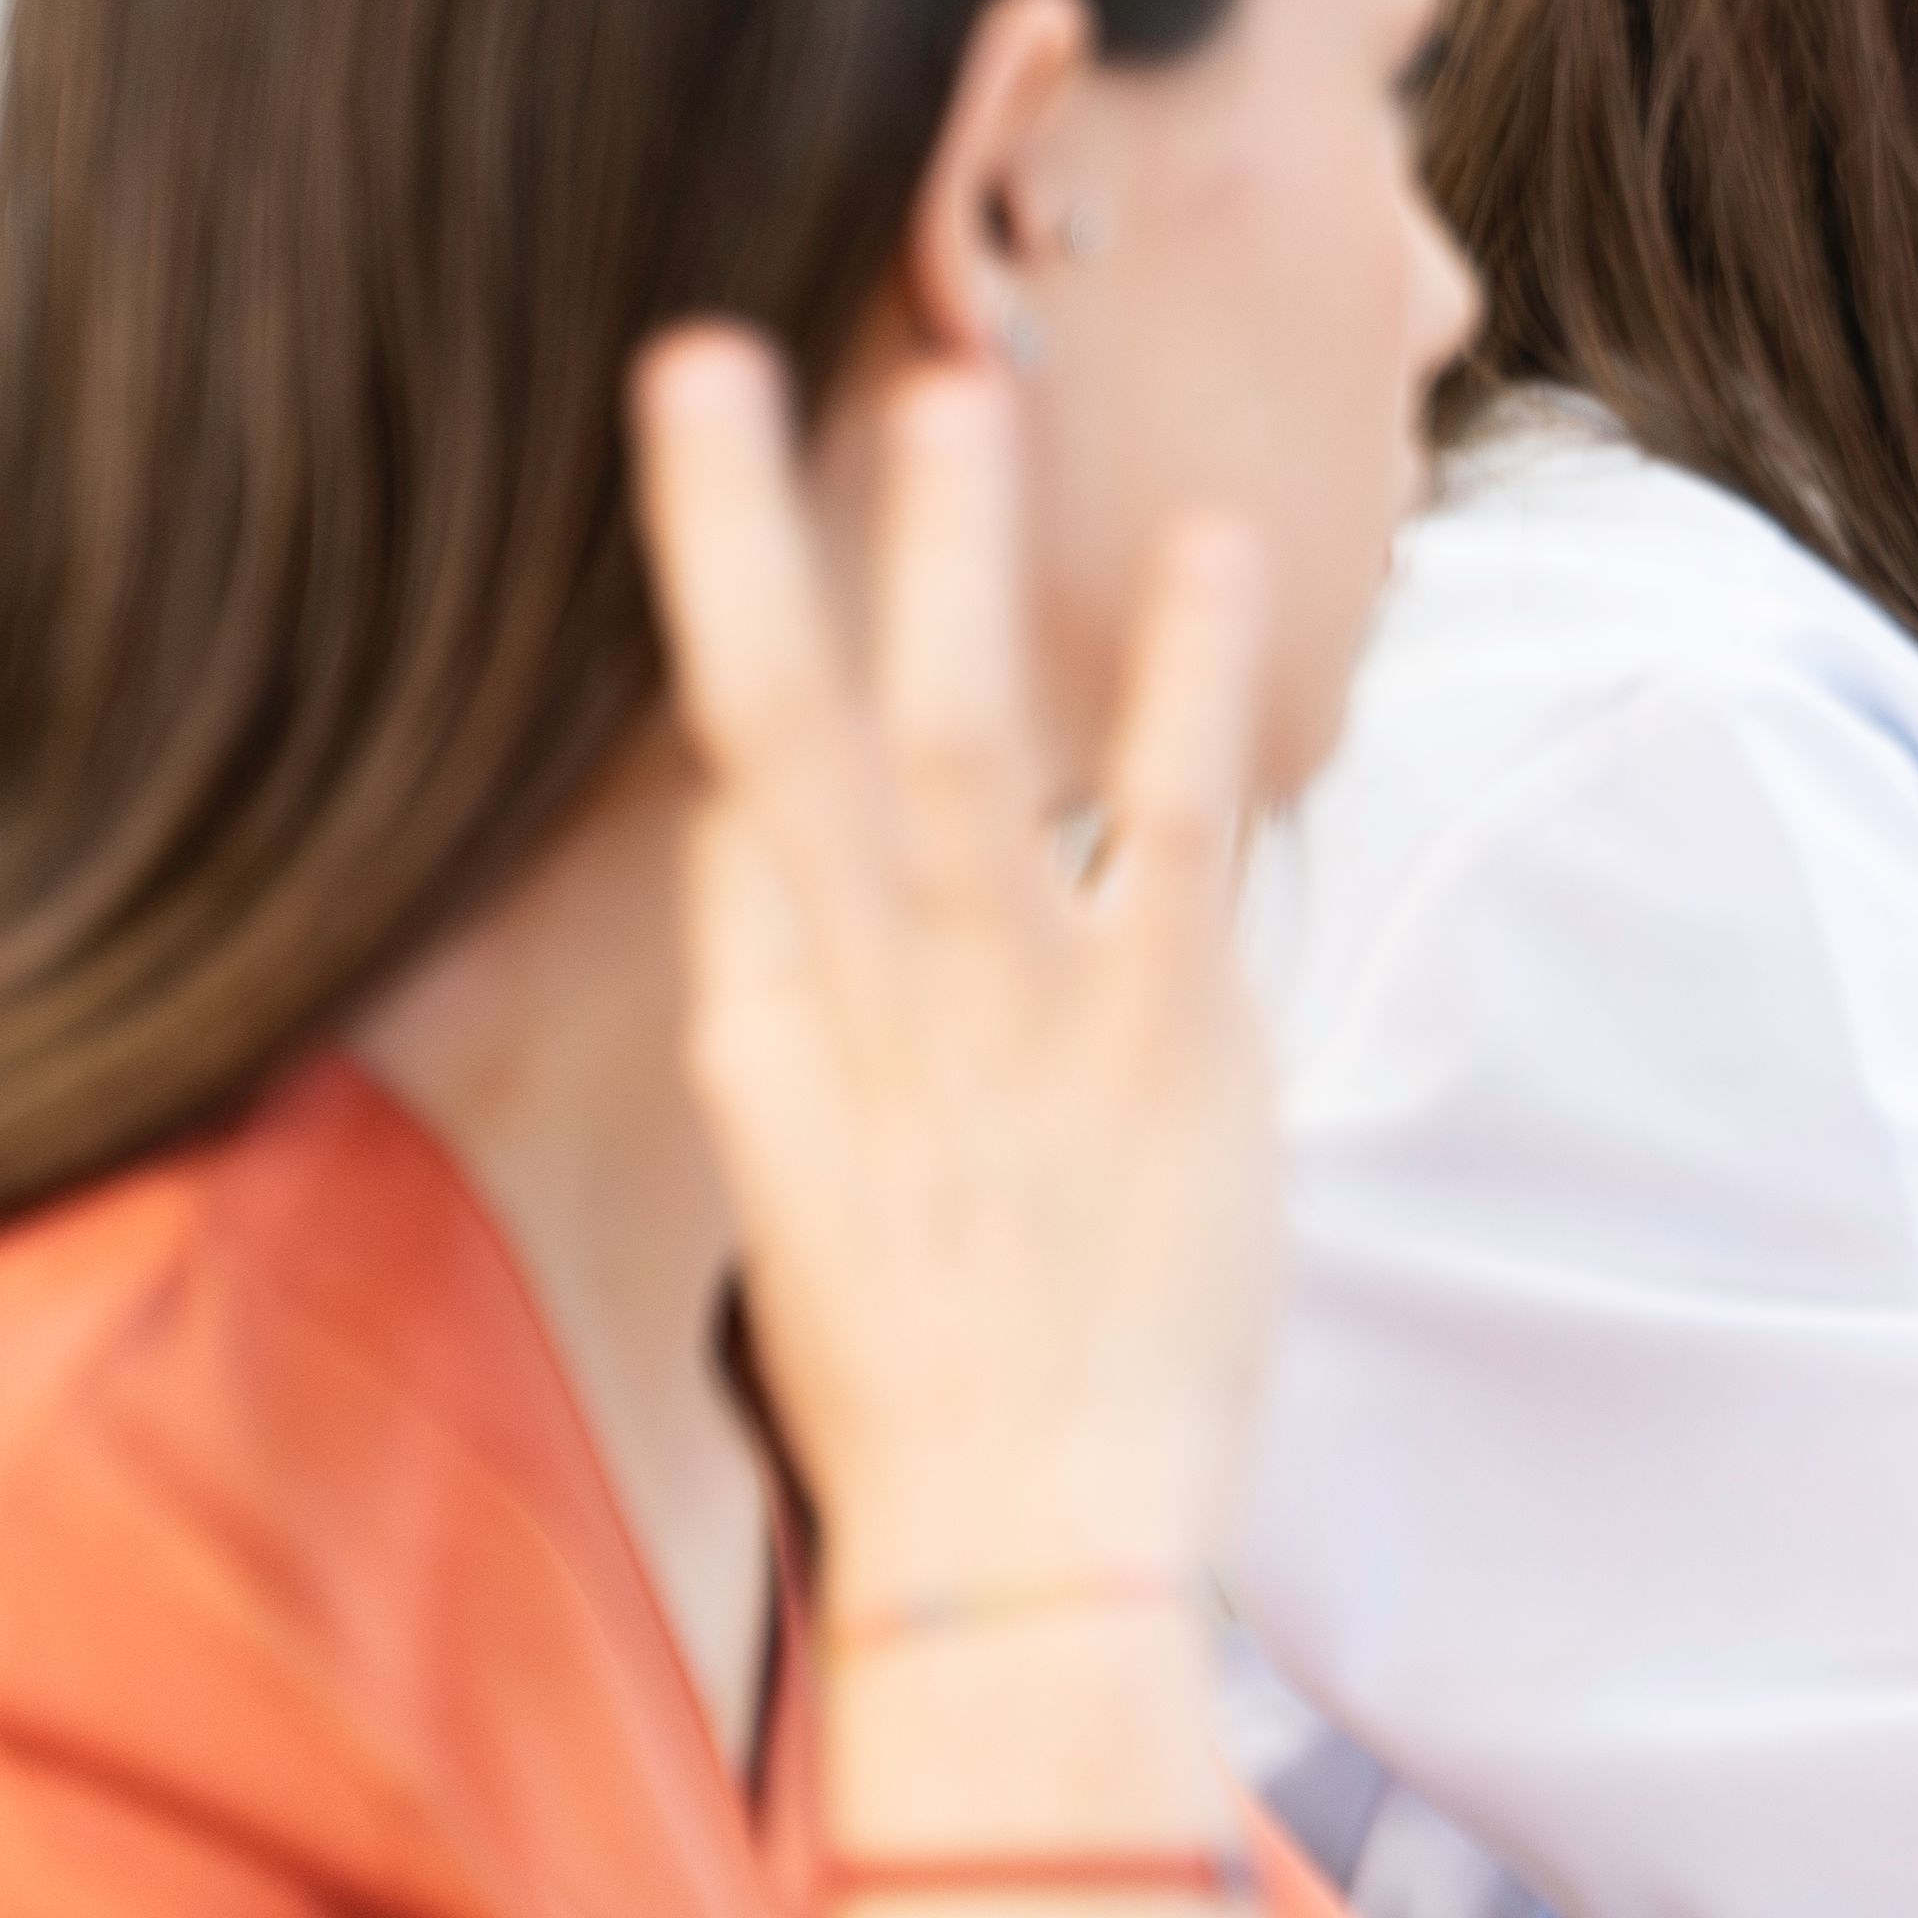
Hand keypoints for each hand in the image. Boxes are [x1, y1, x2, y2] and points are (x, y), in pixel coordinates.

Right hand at [631, 332, 1276, 1604]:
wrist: (1022, 1562)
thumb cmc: (941, 1398)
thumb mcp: (816, 1204)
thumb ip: (791, 1036)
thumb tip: (750, 876)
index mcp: (765, 1043)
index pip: (725, 805)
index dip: (713, 629)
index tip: (706, 454)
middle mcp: (856, 1010)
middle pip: (771, 732)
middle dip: (736, 539)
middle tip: (708, 355)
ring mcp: (1004, 1020)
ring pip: (944, 741)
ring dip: (942, 562)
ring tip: (949, 386)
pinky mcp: (1158, 1047)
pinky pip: (1169, 825)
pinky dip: (1183, 680)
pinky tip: (1211, 553)